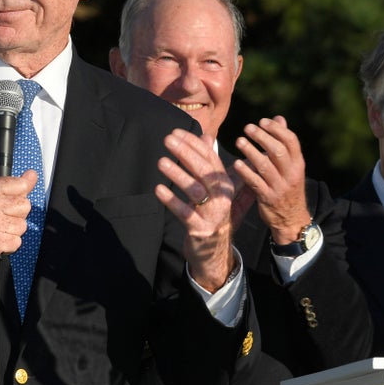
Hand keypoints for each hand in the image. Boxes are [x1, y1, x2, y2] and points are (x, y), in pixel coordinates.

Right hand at [0, 172, 37, 286]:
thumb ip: (8, 187)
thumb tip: (32, 175)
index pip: (20, 185)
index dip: (21, 195)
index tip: (13, 201)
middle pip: (25, 205)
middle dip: (16, 216)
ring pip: (22, 225)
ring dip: (12, 232)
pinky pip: (17, 242)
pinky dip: (8, 246)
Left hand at [155, 129, 235, 292]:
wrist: (215, 252)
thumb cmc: (210, 214)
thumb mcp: (214, 189)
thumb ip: (210, 163)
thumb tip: (206, 136)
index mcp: (225, 184)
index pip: (210, 158)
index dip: (193, 143)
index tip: (175, 132)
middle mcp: (222, 197)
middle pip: (204, 170)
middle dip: (186, 153)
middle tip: (167, 140)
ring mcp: (212, 214)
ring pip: (195, 190)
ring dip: (178, 175)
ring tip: (161, 162)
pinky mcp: (200, 229)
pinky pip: (185, 213)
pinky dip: (171, 201)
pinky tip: (158, 190)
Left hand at [231, 116, 310, 242]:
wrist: (291, 219)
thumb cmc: (288, 186)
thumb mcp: (291, 166)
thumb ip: (284, 143)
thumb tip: (279, 118)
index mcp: (298, 163)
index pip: (291, 141)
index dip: (277, 129)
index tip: (262, 121)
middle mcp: (291, 174)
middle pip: (278, 151)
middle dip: (262, 137)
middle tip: (248, 128)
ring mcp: (280, 187)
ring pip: (265, 166)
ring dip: (251, 152)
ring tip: (239, 141)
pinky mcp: (268, 198)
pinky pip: (255, 183)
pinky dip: (245, 172)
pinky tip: (236, 163)